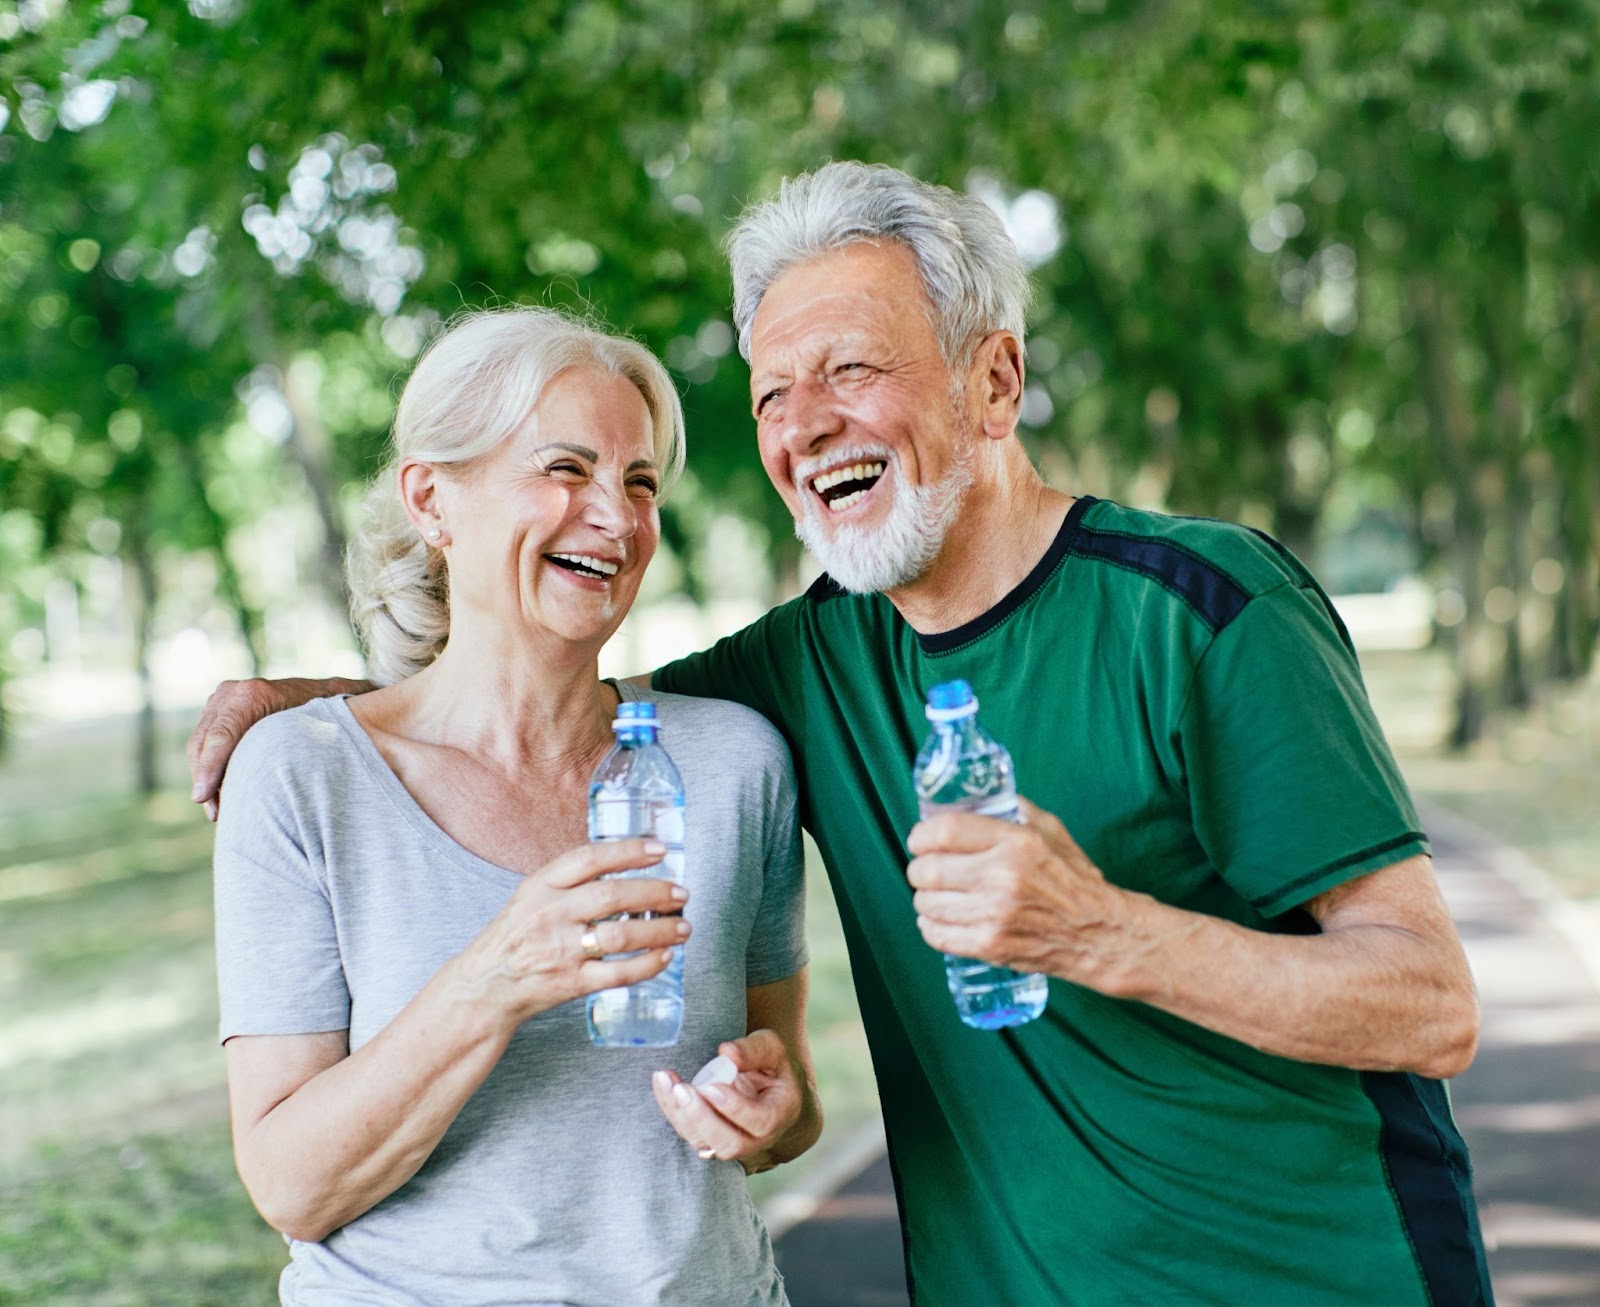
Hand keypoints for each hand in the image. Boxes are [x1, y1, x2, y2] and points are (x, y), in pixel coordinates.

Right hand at [187, 676, 371, 818]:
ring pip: (199, 745)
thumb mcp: (324, 725)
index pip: (221, 735)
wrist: (327, 695)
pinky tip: (220, 794)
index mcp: (253, 694)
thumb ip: (316, 741)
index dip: (209, 769)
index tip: (203, 798)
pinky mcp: (217, 710)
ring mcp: (221, 699)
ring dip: (204, 777)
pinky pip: (204, 743)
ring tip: (218, 810)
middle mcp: (232, 692)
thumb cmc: (329, 715)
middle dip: (204, 780)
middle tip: (215, 814)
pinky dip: (208, 768)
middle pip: (203, 743)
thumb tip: (332, 759)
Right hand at [452, 837, 690, 1025]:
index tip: (659, 850)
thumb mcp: (531, 896)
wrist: (485, 985)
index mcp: (541, 886)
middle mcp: (551, 914)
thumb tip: (624, 863)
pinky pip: (618, 974)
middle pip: (612, 895)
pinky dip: (647, 965)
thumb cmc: (515, 937)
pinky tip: (665, 956)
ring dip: (660, 930)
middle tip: (681, 893)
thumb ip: (570, 881)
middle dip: (655, 892)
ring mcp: (561, 949)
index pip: (589, 858)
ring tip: (683, 926)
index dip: (628, 851)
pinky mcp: (571, 983)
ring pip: (621, 936)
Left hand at [651, 1030, 801, 1171]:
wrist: (763, 1081)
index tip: (712, 1088)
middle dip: (703, 1119)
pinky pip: (689, 1132)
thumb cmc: (771, 1063)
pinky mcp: (710, 1138)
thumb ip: (753, 1049)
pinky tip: (663, 1083)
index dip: (736, 1109)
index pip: (761, 1122)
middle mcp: (758, 1137)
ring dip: (681, 1115)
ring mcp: (732, 1142)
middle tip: (683, 1089)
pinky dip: (672, 1109)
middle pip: (730, 1145)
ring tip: (666, 1081)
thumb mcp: (771, 1047)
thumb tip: (727, 1052)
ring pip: (705, 1143)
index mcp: (781, 1112)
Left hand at [906, 796, 1128, 988]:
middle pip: (928, 870)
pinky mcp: (991, 946)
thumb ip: (1015, 810)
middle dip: (918, 869)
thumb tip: (976, 797)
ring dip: (924, 898)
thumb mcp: (1052, 831)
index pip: (944, 831)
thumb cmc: (1074, 880)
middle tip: (925, 870)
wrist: (1100, 934)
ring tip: (936, 896)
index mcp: (1016, 843)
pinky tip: (941, 919)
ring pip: (927, 903)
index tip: (919, 840)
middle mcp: (1002, 877)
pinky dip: (930, 926)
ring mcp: (995, 915)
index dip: (921, 835)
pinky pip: (936, 935)